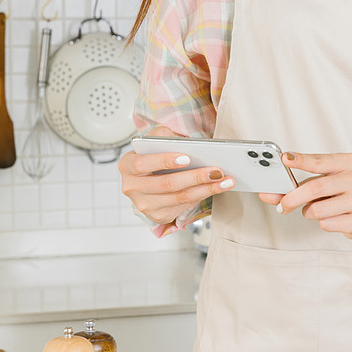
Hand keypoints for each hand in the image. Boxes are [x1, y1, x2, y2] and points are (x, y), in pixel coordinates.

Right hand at [118, 125, 234, 224]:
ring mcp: (143, 205)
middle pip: (167, 184)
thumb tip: (179, 140)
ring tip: (225, 181)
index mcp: (126, 166)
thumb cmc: (153, 155)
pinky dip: (201, 197)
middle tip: (216, 170)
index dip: (164, 161)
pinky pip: (182, 207)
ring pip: (179, 198)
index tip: (187, 157)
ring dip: (205, 189)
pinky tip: (215, 189)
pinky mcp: (157, 215)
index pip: (142, 164)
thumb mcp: (153, 140)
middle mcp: (132, 187)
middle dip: (195, 177)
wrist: (148, 177)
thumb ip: (161, 135)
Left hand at [259, 150, 351, 237]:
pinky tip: (332, 217)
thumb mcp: (322, 180)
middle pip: (316, 188)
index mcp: (347, 162)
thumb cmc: (340, 189)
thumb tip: (267, 195)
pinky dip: (322, 222)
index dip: (301, 160)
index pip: (320, 161)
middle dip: (293, 198)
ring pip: (318, 210)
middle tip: (282, 205)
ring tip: (316, 209)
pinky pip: (327, 224)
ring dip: (309, 212)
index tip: (285, 158)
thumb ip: (297, 185)